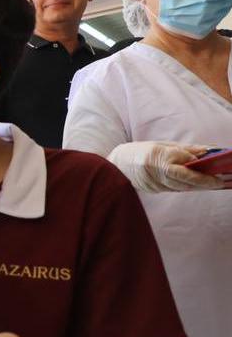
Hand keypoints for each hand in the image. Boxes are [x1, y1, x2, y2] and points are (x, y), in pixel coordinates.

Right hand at [107, 141, 222, 192]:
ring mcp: (153, 185)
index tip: (218, 176)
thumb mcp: (162, 145)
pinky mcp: (152, 191)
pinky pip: (173, 189)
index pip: (185, 169)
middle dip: (205, 182)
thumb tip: (206, 152)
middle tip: (221, 182)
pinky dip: (185, 186)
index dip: (202, 174)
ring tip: (213, 183)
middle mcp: (155, 173)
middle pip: (186, 181)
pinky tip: (195, 184)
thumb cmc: (139, 151)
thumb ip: (184, 150)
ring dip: (198, 186)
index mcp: (157, 158)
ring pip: (181, 187)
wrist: (115, 164)